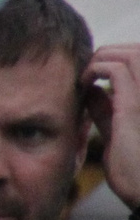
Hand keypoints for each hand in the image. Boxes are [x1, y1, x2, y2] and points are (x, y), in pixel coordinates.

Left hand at [91, 44, 139, 210]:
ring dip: (103, 57)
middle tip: (88, 69)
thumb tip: (92, 89)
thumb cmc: (134, 169)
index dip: (119, 56)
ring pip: (131, 53)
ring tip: (86, 74)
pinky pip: (117, 70)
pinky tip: (84, 84)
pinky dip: (97, 69)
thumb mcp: (119, 131)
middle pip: (139, 50)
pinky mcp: (136, 105)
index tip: (94, 71)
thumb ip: (108, 109)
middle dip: (112, 51)